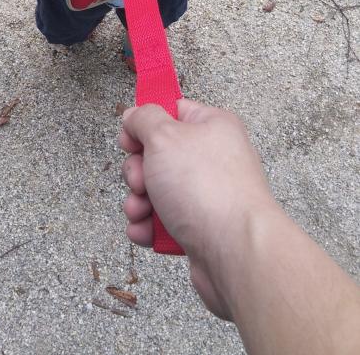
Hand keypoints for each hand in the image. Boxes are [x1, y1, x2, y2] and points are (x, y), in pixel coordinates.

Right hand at [119, 100, 272, 318]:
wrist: (235, 252)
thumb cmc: (207, 189)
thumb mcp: (164, 137)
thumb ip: (144, 119)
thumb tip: (135, 114)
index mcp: (212, 126)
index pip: (173, 112)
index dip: (145, 124)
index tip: (129, 140)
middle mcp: (213, 158)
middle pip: (158, 155)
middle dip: (137, 172)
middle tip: (141, 181)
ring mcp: (208, 194)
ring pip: (157, 191)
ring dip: (139, 202)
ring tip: (142, 212)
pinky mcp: (201, 228)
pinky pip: (164, 222)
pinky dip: (150, 228)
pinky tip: (147, 233)